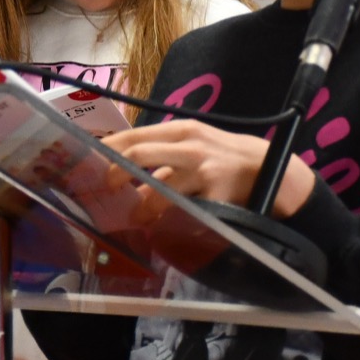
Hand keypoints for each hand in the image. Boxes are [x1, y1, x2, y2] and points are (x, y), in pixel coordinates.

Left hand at [101, 120, 317, 217]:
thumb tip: (121, 165)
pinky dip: (172, 223)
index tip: (94, 163)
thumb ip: (162, 151)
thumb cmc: (220, 156)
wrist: (265, 167)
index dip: (109, 150)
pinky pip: (186, 214)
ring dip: (143, 208)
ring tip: (139, 217)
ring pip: (160, 191)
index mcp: (181, 130)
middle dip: (116, 174)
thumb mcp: (193, 143)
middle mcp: (189, 147)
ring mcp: (203, 172)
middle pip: (139, 155)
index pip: (134, 135)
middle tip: (108, 189)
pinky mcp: (216, 197)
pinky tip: (167, 228)